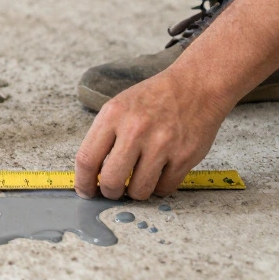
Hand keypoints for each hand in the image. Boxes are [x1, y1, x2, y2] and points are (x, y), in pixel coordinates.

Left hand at [74, 70, 227, 199]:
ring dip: (136, 193)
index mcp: (113, 115)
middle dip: (109, 192)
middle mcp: (135, 130)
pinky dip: (159, 187)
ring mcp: (161, 144)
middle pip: (111, 180)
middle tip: (113, 190)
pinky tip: (159, 175)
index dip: (83, 182)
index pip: (87, 159)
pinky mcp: (184, 156)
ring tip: (138, 182)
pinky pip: (165, 188)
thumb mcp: (119, 106)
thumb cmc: (154, 98)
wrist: (195, 86)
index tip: (86, 191)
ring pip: (139, 190)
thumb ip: (103, 136)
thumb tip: (90, 172)